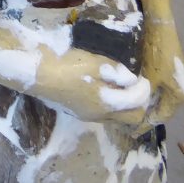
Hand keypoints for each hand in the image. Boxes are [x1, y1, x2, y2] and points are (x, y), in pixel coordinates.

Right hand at [33, 46, 151, 124]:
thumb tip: (132, 81)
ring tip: (122, 86)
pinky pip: (104, 114)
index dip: (144, 91)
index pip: (137, 105)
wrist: (39, 75)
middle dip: (139, 103)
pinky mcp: (78, 111)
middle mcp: (101, 116)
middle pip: (130, 118)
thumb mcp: (97, 64)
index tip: (143, 77)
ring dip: (125, 105)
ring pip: (116, 118)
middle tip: (137, 86)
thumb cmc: (70, 67)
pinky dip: (111, 105)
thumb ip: (118, 73)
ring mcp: (88, 116)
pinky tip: (104, 89)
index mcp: (107, 105)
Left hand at [136, 17, 183, 130]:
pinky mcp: (171, 70)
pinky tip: (138, 93)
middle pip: (162, 110)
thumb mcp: (148, 79)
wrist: (160, 25)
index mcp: (178, 97)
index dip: (144, 125)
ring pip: (160, 99)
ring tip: (131, 110)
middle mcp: (182, 91)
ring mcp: (178, 80)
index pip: (159, 117)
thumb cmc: (155, 53)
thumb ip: (145, 99)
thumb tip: (138, 116)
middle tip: (129, 123)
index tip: (130, 132)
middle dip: (146, 116)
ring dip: (147, 105)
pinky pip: (160, 89)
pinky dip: (150, 94)